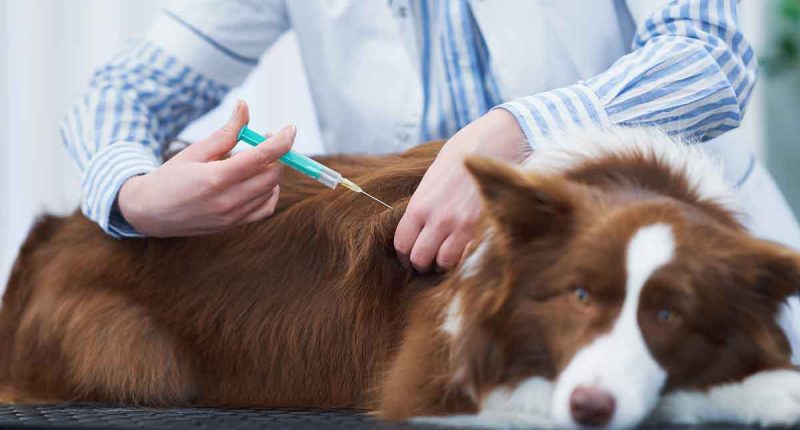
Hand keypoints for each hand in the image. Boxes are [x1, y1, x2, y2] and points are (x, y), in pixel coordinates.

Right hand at [118, 101, 294, 236]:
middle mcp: (228, 200)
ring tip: (253, 160)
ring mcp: (232, 216)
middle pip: (272, 175)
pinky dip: (270, 192)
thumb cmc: (171, 177)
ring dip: (272, 172)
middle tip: (264, 140)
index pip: (261, 158)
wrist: (149, 212)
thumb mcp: (195, 150)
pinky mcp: (233, 225)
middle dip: (276, 155)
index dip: (281, 142)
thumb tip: (244, 107)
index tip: (290, 129)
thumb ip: (226, 132)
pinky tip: (259, 181)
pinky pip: (265, 209)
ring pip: (271, 191)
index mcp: (216, 178)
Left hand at [394, 109, 526, 271]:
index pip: (402, 243)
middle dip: (421, 263)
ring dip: (443, 263)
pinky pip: (468, 258)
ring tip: (446, 256)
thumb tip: (416, 228)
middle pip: (420, 258)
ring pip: (443, 263)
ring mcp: (462, 226)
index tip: (408, 257)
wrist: (495, 143)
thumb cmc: (461, 155)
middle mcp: (438, 219)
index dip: (403, 255)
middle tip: (427, 260)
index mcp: (420, 205)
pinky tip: (464, 251)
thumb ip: (422, 205)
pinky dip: (464, 259)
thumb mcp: (431, 178)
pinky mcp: (483, 229)